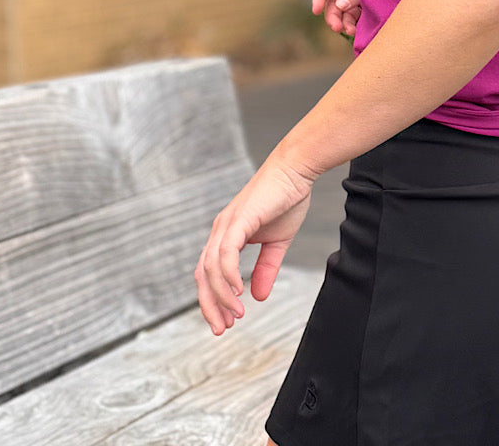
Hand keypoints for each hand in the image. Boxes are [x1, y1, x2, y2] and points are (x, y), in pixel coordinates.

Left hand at [195, 155, 313, 334]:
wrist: (296, 171)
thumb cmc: (286, 199)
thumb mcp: (276, 243)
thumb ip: (265, 269)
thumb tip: (256, 296)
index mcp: (226, 235)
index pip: (208, 274)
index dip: (213, 299)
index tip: (225, 323)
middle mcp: (220, 230)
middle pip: (202, 275)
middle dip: (210, 305)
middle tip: (222, 328)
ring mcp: (227, 224)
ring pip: (211, 268)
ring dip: (221, 295)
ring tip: (236, 314)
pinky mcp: (238, 220)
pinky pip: (225, 253)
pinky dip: (228, 275)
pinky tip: (238, 291)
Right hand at [312, 0, 359, 37]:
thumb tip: (340, 6)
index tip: (315, 11)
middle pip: (333, 3)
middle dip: (333, 16)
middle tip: (337, 27)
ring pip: (344, 13)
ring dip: (344, 23)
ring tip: (351, 31)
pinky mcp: (365, 9)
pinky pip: (356, 18)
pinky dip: (355, 25)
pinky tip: (357, 32)